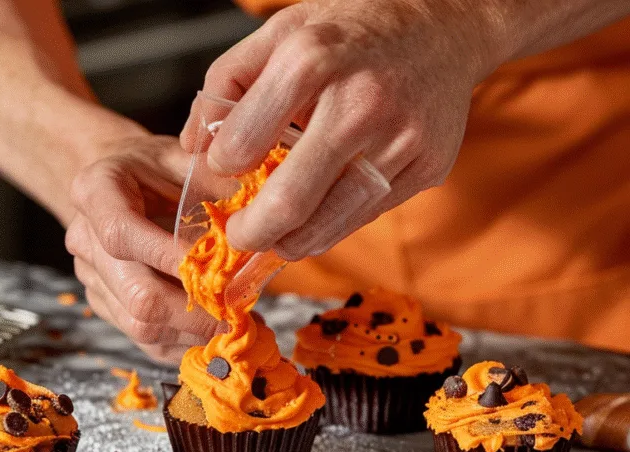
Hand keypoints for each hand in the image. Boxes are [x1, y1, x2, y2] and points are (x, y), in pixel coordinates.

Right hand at [66, 134, 219, 363]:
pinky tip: (213, 332)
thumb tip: (259, 213)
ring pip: (139, 325)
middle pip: (136, 295)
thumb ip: (213, 179)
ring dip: (192, 332)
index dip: (170, 259)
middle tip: (238, 313)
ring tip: (234, 324)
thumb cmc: (153, 167)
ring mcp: (91, 278)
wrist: (118, 182)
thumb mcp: (182, 156)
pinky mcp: (105, 304)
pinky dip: (183, 343)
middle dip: (194, 311)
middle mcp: (85, 239)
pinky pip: (143, 340)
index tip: (218, 271)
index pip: (122, 235)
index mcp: (95, 192)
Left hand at [182, 0, 501, 258]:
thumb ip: (225, 85)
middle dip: (251, 234)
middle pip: (289, 203)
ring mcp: (400, 139)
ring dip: (289, 243)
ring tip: (274, 235)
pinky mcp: (426, 166)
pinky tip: (316, 214)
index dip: (222, 170)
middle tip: (239, 235)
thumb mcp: (278, 34)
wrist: (442, 24)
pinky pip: (363, 217)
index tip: (224, 172)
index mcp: (311, 61)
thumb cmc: (348, 32)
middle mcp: (360, 102)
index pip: (242, 145)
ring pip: (329, 225)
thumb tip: (192, 149)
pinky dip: (331, 225)